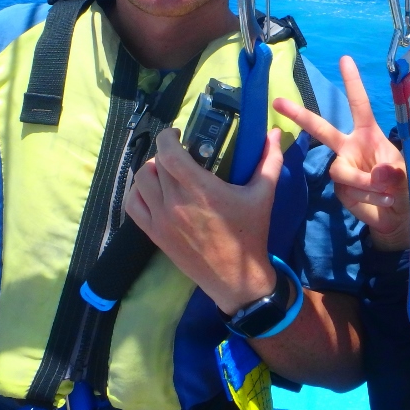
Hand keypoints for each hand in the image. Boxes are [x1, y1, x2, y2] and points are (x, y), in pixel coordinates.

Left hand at [125, 127, 283, 315]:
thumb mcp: (264, 194)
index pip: (169, 153)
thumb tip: (275, 132)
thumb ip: (270, 160)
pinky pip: (133, 205)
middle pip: (155, 163)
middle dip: (166, 152)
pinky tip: (152, 189)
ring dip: (151, 169)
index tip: (178, 134)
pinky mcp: (155, 234)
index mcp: (201, 190)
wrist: (237, 277)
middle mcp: (176, 202)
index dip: (167, 136)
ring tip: (166, 170)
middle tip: (180, 152)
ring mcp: (161, 219)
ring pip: (141, 181)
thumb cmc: (251, 234)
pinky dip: (138, 191)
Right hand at [273, 56, 409, 250]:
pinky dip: (367, 197)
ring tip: (388, 193)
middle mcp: (350, 147)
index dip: (352, 83)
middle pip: (322, 129)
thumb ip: (392, 173)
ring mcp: (343, 167)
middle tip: (278, 102)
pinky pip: (349, 190)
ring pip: (343, 171)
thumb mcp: (405, 174)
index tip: (344, 59)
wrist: (398, 215)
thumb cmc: (402, 185)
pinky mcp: (340, 188)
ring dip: (367, 183)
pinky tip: (380, 201)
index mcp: (368, 134)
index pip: (359, 105)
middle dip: (300, 115)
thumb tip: (379, 174)